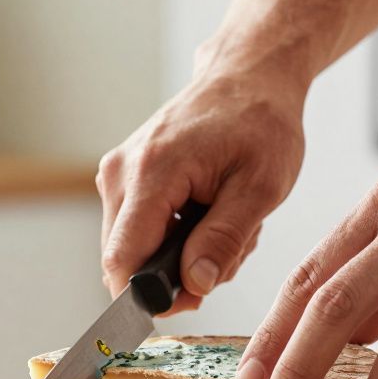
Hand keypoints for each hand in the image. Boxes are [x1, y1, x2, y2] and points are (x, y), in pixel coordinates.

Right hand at [97, 73, 304, 312]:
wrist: (248, 76)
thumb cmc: (260, 122)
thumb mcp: (261, 187)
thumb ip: (224, 239)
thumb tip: (192, 286)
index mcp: (152, 173)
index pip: (123, 260)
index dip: (148, 296)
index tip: (190, 302)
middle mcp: (120, 173)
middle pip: (126, 261)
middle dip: (176, 275)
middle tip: (227, 253)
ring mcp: (116, 175)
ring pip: (133, 251)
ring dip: (180, 256)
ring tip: (223, 224)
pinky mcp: (122, 178)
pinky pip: (138, 231)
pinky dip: (174, 237)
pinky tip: (207, 215)